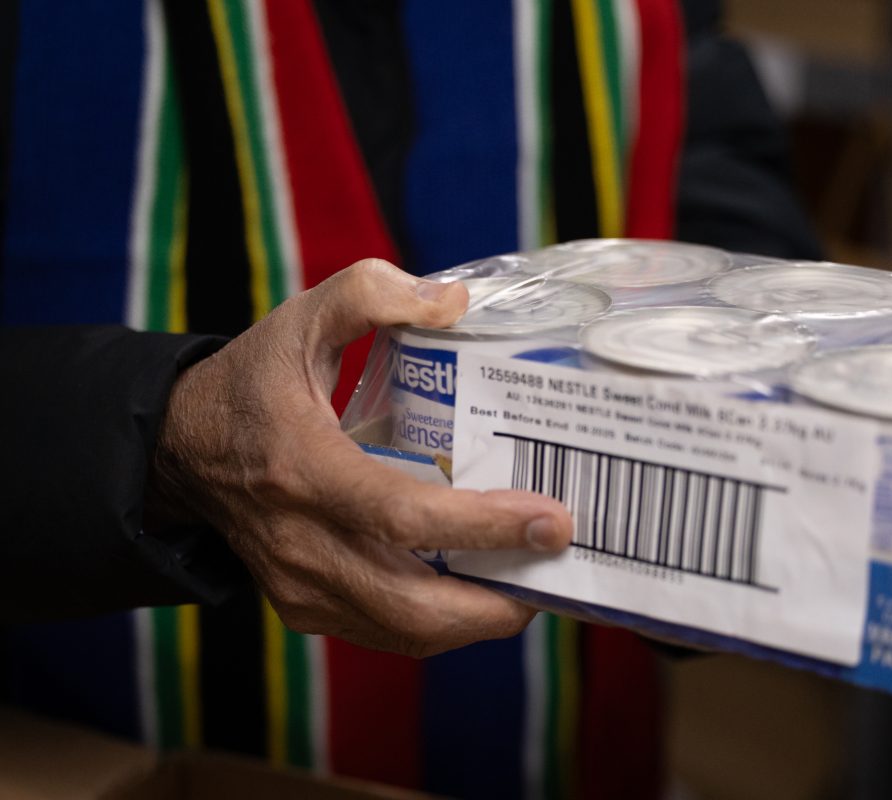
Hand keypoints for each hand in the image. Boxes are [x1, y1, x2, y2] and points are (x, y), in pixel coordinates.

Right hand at [147, 259, 572, 656]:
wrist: (180, 452)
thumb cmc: (252, 384)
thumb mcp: (302, 320)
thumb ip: (371, 294)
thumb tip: (455, 303)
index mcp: (302, 470)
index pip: (402, 517)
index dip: (484, 526)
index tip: (551, 520)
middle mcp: (301, 544)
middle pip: (413, 607)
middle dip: (498, 602)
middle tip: (557, 562)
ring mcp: (301, 587)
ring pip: (407, 633)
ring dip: (480, 618)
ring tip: (535, 579)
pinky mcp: (306, 608)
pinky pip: (388, 632)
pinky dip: (445, 620)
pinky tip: (483, 586)